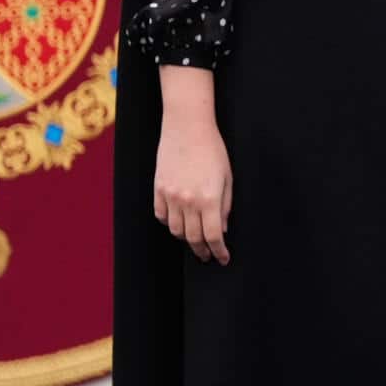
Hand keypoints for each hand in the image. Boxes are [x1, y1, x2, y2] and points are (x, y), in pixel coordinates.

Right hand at [154, 108, 232, 264]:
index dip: (219, 251)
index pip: (214, 236)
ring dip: (186, 239)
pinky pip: (161, 215)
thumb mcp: (227, 178)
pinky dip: (169, 223)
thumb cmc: (212, 150)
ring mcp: (170, 195)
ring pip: (175, 230)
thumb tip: (222, 229)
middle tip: (208, 256)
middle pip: (193, 238)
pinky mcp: (158, 188)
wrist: (187, 127)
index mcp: (209, 199)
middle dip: (203, 251)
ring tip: (194, 240)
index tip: (223, 258)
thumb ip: (225, 206)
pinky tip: (178, 222)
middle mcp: (188, 201)